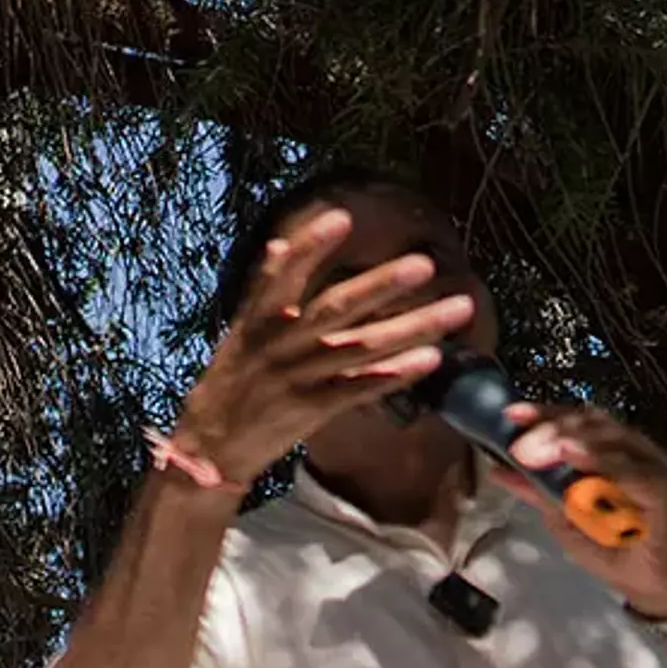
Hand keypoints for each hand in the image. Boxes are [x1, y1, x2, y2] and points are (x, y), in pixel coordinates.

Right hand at [168, 204, 472, 484]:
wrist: (208, 448)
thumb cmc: (230, 384)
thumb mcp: (239, 333)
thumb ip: (263, 290)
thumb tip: (278, 245)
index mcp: (257, 322)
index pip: (280, 277)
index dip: (308, 248)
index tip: (340, 219)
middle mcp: (277, 347)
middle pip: (334, 311)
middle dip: (380, 287)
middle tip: (424, 265)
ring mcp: (295, 380)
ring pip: (360, 349)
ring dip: (412, 328)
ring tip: (458, 308)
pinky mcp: (308, 411)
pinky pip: (358, 390)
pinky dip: (394, 375)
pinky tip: (430, 359)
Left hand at [494, 404, 666, 616]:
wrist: (648, 582)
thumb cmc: (610, 545)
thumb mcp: (562, 517)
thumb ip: (535, 491)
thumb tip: (496, 469)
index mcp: (609, 452)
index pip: (577, 420)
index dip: (545, 413)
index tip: (511, 414)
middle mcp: (632, 452)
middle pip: (593, 422)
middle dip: (554, 426)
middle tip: (521, 438)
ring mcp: (650, 468)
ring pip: (613, 440)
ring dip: (575, 439)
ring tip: (546, 444)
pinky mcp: (662, 492)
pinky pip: (633, 473)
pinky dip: (604, 463)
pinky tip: (579, 459)